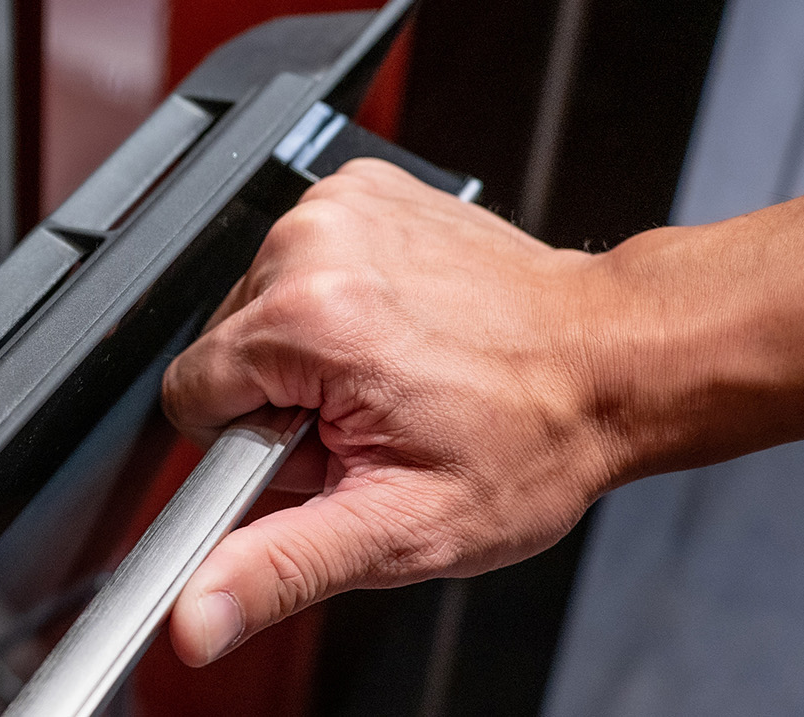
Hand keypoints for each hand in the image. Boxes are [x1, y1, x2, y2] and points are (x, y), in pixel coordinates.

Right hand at [158, 158, 621, 665]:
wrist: (614, 359)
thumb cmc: (531, 439)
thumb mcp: (401, 530)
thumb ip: (280, 569)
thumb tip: (195, 618)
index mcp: (308, 319)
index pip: (189, 397)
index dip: (253, 446)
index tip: (328, 448)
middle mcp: (312, 243)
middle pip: (224, 348)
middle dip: (281, 398)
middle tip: (370, 418)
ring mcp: (336, 204)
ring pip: (256, 304)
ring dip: (308, 349)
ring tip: (392, 374)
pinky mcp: (357, 187)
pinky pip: (297, 259)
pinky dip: (334, 297)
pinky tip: (398, 326)